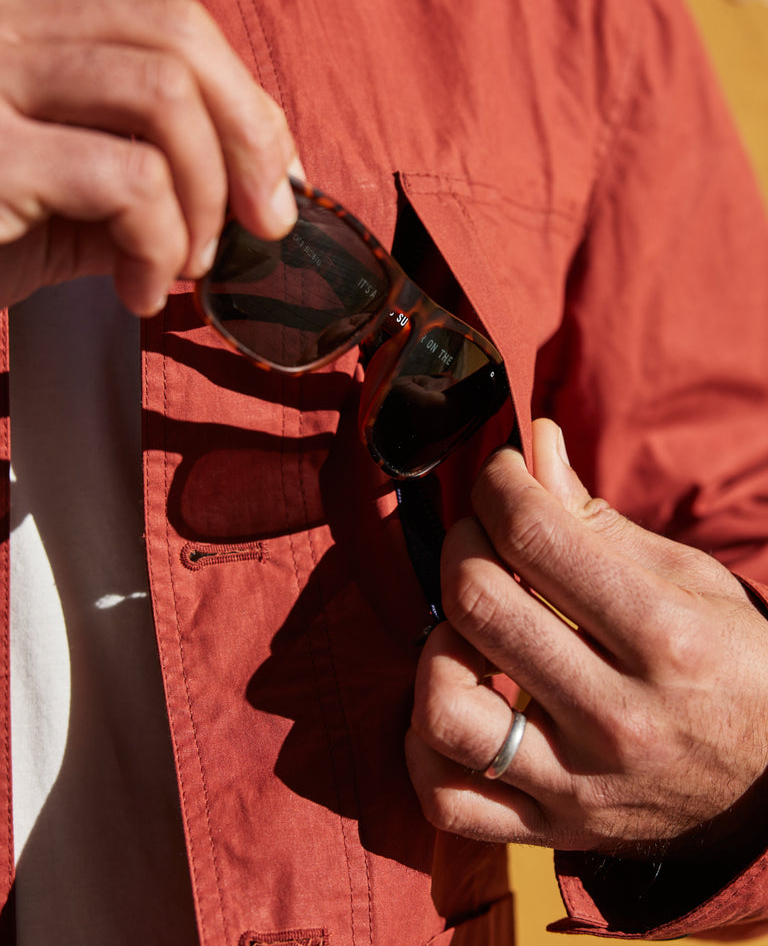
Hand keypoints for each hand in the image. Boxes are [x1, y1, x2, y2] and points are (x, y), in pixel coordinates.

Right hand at [0, 0, 299, 314]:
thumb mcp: (60, 206)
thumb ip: (140, 188)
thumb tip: (242, 207)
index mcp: (26, 35)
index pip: (168, 26)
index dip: (246, 102)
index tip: (276, 179)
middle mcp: (2, 37)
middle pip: (177, 38)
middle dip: (253, 137)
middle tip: (265, 223)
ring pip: (163, 98)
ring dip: (207, 199)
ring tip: (185, 264)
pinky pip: (128, 182)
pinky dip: (161, 247)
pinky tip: (137, 292)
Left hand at [406, 418, 767, 858]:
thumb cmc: (738, 666)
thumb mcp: (691, 581)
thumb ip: (598, 520)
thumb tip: (534, 446)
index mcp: (664, 637)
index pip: (534, 535)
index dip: (499, 485)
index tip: (503, 476)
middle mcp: (618, 715)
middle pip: (477, 602)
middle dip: (463, 542)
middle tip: (484, 537)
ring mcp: (580, 783)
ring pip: (444, 707)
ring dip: (438, 646)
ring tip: (470, 629)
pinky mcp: (555, 830)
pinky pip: (445, 799)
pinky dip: (422, 746)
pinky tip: (454, 700)